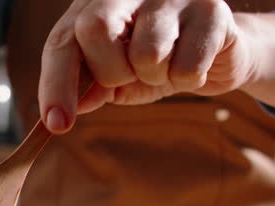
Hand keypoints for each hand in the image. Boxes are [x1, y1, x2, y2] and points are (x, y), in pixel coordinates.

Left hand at [39, 0, 251, 132]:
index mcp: (95, 2)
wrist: (219, 54)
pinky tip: (194, 65)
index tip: (57, 124)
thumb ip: (89, 88)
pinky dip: (187, 80)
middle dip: (111, 72)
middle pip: (95, 29)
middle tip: (133, 75)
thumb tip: (65, 110)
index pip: (62, 40)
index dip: (56, 83)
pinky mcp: (211, 8)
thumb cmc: (156, 64)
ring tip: (167, 67)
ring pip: (146, 53)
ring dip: (156, 76)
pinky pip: (186, 67)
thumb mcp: (115, 80)